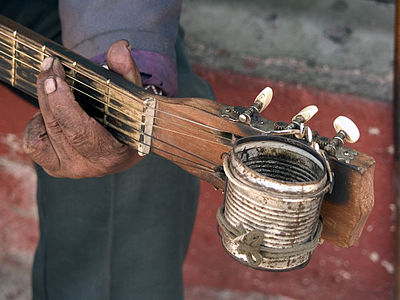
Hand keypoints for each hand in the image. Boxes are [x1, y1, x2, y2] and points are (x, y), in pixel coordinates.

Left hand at [23, 40, 141, 177]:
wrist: (124, 148)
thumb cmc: (130, 122)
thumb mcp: (133, 96)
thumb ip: (127, 72)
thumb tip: (120, 47)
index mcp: (111, 153)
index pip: (78, 130)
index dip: (62, 102)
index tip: (55, 73)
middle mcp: (88, 166)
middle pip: (56, 124)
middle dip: (48, 90)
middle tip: (50, 65)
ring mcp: (68, 169)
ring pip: (42, 130)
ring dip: (45, 104)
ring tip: (56, 87)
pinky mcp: (54, 167)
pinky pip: (32, 142)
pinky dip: (37, 122)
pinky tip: (51, 112)